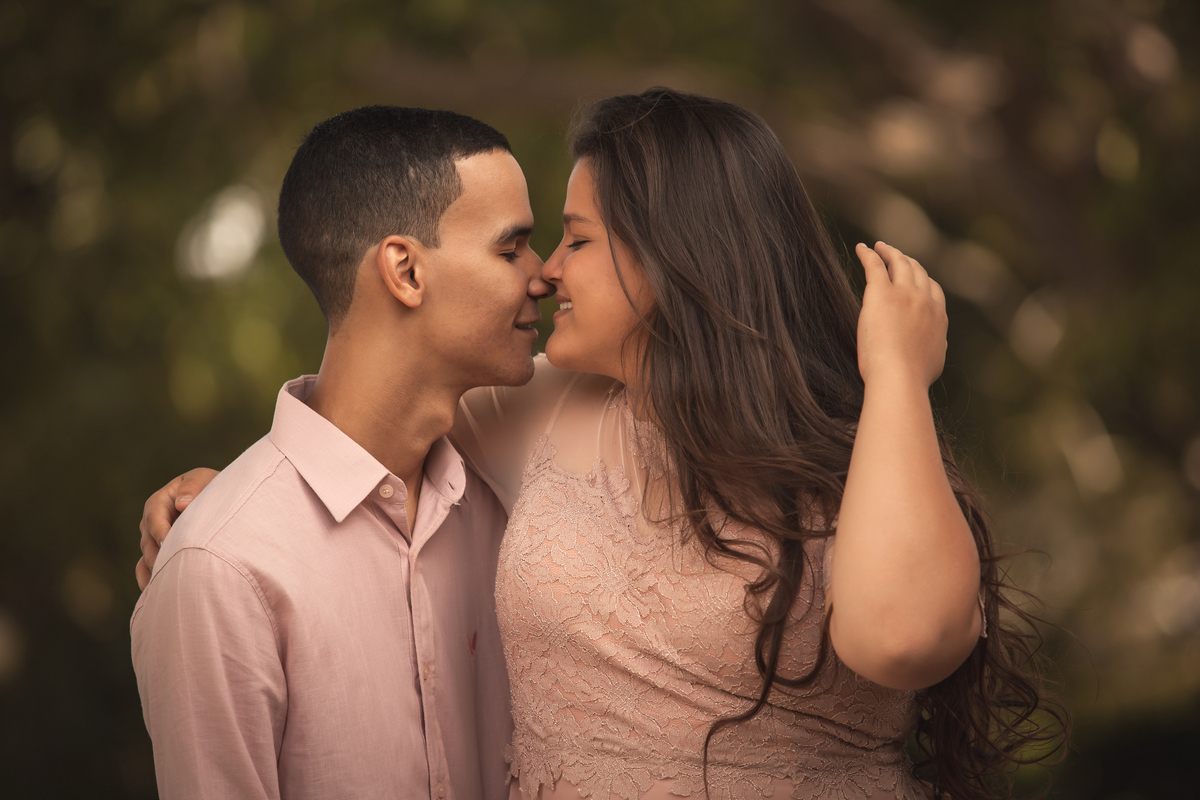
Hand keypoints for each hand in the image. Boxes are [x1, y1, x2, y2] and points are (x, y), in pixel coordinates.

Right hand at [136, 468, 219, 589]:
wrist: (219, 502)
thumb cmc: (211, 487)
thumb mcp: (204, 479)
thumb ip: (193, 487)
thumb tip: (181, 504)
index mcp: (159, 503)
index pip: (154, 519)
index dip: (160, 532)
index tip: (168, 543)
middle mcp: (152, 523)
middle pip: (149, 543)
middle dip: (158, 556)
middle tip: (170, 570)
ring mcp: (153, 541)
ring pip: (148, 559)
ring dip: (156, 572)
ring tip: (167, 585)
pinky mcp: (159, 556)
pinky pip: (147, 571)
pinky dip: (150, 582)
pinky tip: (156, 595)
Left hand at [855, 241, 947, 388]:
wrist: (899, 377)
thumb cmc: (912, 378)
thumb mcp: (934, 361)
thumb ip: (935, 347)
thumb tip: (937, 344)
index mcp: (938, 317)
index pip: (932, 289)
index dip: (922, 279)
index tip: (913, 277)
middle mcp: (924, 300)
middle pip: (917, 271)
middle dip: (907, 260)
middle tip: (895, 255)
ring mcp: (904, 294)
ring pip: (899, 263)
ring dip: (890, 252)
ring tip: (879, 247)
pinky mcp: (881, 293)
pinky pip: (875, 265)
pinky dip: (869, 254)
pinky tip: (861, 249)